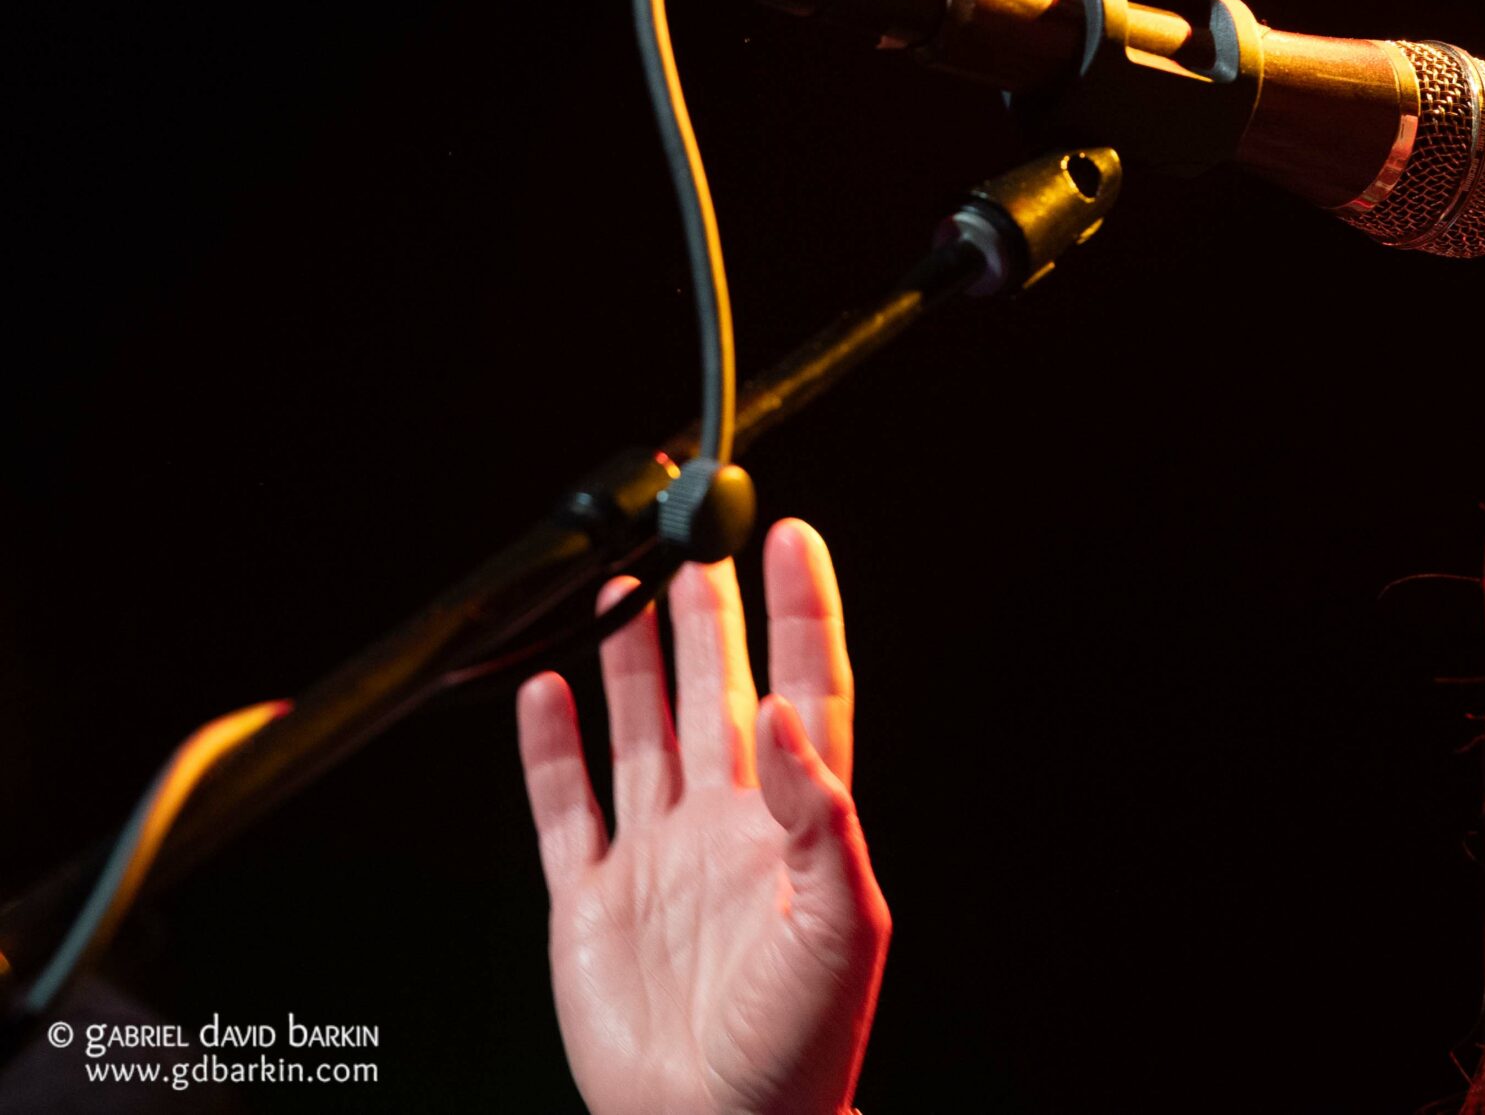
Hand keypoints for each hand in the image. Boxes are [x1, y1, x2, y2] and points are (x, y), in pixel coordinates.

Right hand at [516, 518, 888, 1114]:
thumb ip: (819, 815)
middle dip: (711, 616)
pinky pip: (566, 807)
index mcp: (795, 825)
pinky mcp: (593, 902)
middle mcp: (726, 826)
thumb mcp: (841, 926)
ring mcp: (657, 858)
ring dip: (632, 662)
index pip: (805, 690)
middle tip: (698, 539)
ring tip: (627, 589)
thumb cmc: (799, 1046)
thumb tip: (784, 711)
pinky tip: (546, 693)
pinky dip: (550, 749)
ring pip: (642, 730)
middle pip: (717, 691)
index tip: (791, 534)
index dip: (802, 613)